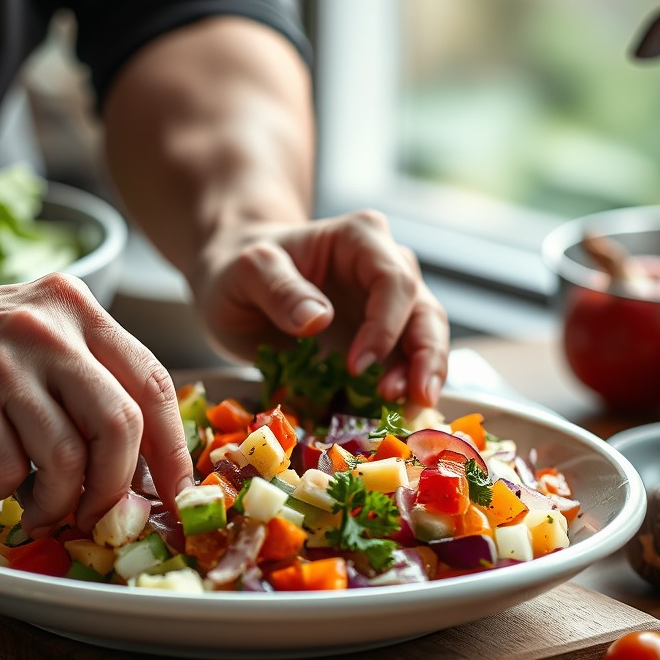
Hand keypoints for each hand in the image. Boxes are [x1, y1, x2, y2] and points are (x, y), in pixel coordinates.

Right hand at [0, 274, 194, 534]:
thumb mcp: (39, 349)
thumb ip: (89, 391)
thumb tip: (145, 473)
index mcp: (80, 311)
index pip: (153, 384)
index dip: (173, 450)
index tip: (178, 496)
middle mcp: (48, 326)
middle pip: (120, 424)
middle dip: (117, 486)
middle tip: (101, 516)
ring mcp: (4, 358)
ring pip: (68, 456)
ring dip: (59, 501)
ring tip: (39, 506)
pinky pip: (10, 468)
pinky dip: (7, 489)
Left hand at [191, 210, 449, 406]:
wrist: (234, 283)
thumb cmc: (239, 268)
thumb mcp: (246, 272)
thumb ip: (278, 288)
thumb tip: (318, 319)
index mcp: (359, 239)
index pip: (393, 280)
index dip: (385, 325)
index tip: (357, 366)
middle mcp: (386, 268)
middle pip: (425, 312)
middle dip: (425, 358)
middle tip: (413, 399)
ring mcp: (387, 308)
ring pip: (425, 342)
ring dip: (419, 380)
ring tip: (403, 414)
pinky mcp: (380, 342)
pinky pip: (403, 368)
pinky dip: (401, 395)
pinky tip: (391, 420)